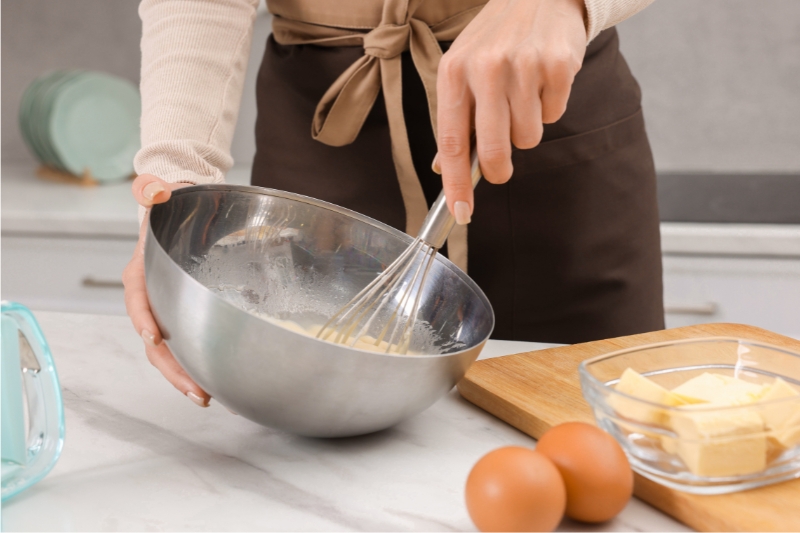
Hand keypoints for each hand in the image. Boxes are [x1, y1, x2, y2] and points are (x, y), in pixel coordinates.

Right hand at [122, 174, 210, 406]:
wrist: (182, 213)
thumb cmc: (170, 206)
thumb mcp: (161, 194)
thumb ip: (152, 190)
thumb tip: (153, 189)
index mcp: (141, 273)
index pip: (137, 300)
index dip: (144, 319)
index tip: (155, 338)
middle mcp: (150, 297)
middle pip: (154, 341)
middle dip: (171, 368)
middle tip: (195, 391)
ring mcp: (167, 310)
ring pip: (169, 350)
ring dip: (184, 376)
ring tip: (205, 398)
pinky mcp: (183, 316)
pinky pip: (186, 344)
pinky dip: (198, 364)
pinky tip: (217, 381)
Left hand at [434, 0, 586, 222]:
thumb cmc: (496, 38)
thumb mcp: (462, 68)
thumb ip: (454, 117)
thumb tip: (444, 167)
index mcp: (454, 72)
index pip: (451, 141)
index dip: (456, 184)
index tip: (460, 214)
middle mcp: (486, 68)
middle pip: (494, 150)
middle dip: (498, 169)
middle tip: (500, 168)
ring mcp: (524, 66)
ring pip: (528, 137)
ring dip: (526, 128)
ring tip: (523, 96)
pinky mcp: (558, 65)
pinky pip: (553, 115)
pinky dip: (548, 106)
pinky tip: (542, 80)